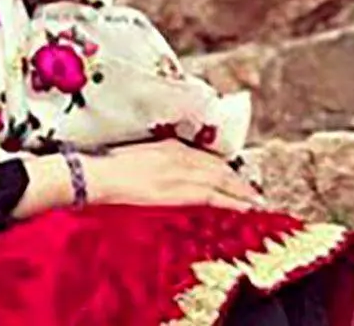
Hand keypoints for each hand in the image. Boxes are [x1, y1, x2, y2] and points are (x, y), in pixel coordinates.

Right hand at [81, 139, 264, 210]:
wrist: (98, 174)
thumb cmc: (109, 166)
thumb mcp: (137, 155)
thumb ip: (157, 161)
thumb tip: (166, 173)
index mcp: (170, 145)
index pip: (205, 157)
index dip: (223, 168)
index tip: (233, 176)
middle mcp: (181, 156)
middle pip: (218, 168)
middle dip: (237, 180)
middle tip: (252, 191)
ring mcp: (182, 172)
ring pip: (221, 181)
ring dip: (240, 191)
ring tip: (254, 201)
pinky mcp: (180, 190)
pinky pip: (214, 196)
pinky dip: (232, 201)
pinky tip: (244, 207)